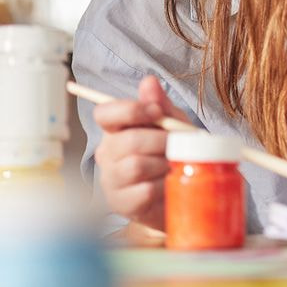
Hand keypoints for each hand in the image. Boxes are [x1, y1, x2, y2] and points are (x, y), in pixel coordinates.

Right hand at [93, 75, 189, 230]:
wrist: (181, 193)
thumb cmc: (173, 155)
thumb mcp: (173, 126)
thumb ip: (161, 106)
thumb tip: (149, 82)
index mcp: (115, 130)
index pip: (105, 113)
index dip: (130, 110)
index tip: (156, 112)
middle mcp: (107, 154)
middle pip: (128, 141)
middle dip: (161, 141)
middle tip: (179, 145)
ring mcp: (112, 181)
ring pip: (136, 166)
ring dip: (164, 163)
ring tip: (175, 165)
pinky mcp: (123, 204)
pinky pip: (145, 190)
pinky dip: (165, 185)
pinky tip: (171, 184)